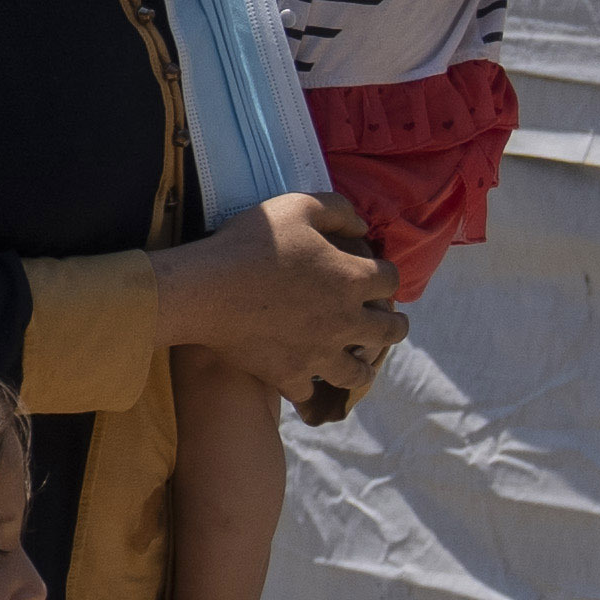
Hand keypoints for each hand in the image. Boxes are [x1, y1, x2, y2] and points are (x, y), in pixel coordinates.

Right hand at [163, 187, 409, 407]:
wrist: (206, 289)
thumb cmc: (251, 243)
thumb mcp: (297, 206)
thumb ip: (338, 210)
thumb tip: (362, 227)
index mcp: (352, 279)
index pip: (392, 280)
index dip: (387, 276)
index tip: (377, 277)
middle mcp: (346, 320)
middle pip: (390, 332)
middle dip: (394, 326)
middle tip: (387, 324)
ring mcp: (320, 354)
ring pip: (358, 373)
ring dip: (361, 367)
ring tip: (355, 363)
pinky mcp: (290, 375)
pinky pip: (310, 392)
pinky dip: (309, 387)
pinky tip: (304, 380)